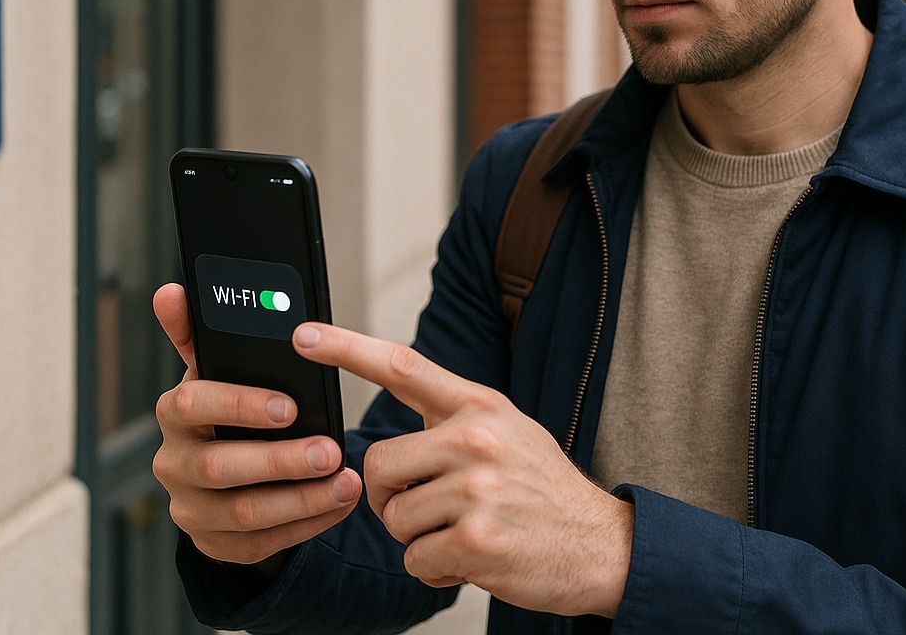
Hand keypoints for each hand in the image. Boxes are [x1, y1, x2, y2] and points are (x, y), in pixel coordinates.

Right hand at [151, 283, 362, 566]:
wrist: (223, 476)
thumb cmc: (229, 408)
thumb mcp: (217, 369)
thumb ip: (199, 333)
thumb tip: (172, 290)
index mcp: (175, 414)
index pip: (193, 404)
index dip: (240, 405)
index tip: (290, 405)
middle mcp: (174, 464)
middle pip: (222, 466)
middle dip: (281, 460)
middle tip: (331, 450)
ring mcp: (192, 510)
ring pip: (245, 513)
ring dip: (301, 498)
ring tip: (346, 481)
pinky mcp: (216, 546)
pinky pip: (262, 543)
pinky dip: (305, 524)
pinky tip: (339, 502)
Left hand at [293, 323, 633, 617]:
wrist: (602, 545)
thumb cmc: (544, 491)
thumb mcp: (509, 432)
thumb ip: (453, 422)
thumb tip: (388, 436)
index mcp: (480, 406)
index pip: (403, 366)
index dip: (346, 348)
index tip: (303, 335)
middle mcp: (477, 439)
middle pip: (378, 464)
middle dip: (389, 498)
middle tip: (425, 511)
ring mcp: (478, 489)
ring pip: (394, 518)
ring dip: (417, 539)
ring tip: (462, 533)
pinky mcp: (477, 540)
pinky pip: (416, 559)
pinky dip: (435, 570)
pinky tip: (470, 560)